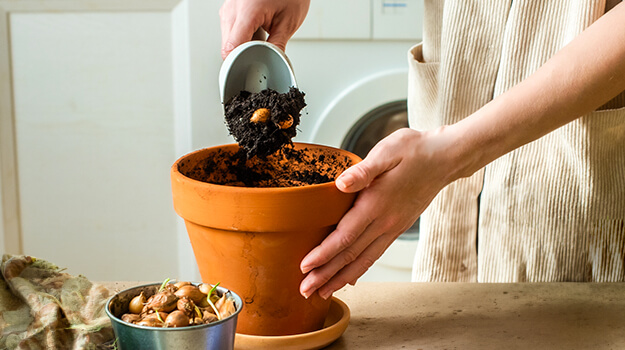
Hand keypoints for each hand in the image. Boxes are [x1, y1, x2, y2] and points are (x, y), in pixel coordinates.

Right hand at [219, 0, 309, 58]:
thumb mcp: (288, 22)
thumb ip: (277, 46)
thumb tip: (271, 63)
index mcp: (247, 11)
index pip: (232, 48)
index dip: (238, 63)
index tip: (245, 71)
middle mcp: (232, 9)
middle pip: (228, 47)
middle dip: (243, 55)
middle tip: (261, 54)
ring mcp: (228, 8)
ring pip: (227, 41)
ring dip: (242, 46)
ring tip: (260, 37)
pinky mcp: (228, 10)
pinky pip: (229, 32)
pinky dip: (241, 37)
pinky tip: (255, 32)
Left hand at [299, 127, 464, 298]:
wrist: (445, 158)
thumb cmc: (414, 150)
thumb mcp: (387, 152)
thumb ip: (362, 171)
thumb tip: (341, 183)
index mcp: (376, 203)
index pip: (345, 236)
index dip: (323, 254)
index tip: (305, 267)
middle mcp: (385, 221)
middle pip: (351, 255)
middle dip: (326, 275)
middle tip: (306, 291)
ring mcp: (393, 227)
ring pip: (364, 260)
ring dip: (341, 278)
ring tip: (323, 292)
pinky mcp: (397, 227)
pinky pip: (375, 254)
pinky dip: (360, 269)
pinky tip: (350, 277)